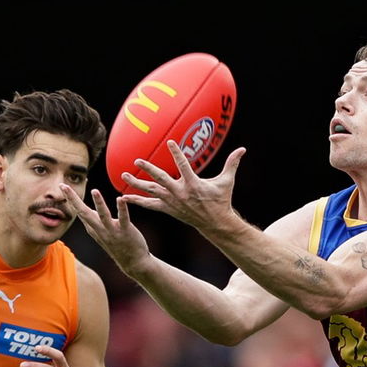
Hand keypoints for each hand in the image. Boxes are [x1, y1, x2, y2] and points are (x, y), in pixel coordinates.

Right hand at [61, 184, 152, 274]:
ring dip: (99, 204)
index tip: (61, 185)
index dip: (70, 199)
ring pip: (103, 216)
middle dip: (73, 199)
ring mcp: (112, 232)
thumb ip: (92, 223)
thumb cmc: (118, 246)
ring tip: (94, 191)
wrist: (133, 263)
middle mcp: (100, 230)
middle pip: (84, 213)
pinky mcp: (126, 232)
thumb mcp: (101, 234)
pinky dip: (122, 208)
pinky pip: (123, 218)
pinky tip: (120, 198)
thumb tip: (83, 212)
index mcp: (94, 228)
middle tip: (63, 186)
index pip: (79, 211)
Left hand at [119, 141, 245, 231]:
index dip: (177, 154)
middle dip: (149, 170)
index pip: (184, 166)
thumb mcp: (227, 182)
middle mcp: (180, 193)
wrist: (215, 224)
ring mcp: (172, 202)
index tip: (169, 142)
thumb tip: (243, 149)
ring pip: (152, 191)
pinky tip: (124, 197)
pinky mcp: (168, 209)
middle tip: (137, 161)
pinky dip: (137, 201)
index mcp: (194, 184)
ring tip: (123, 176)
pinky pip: (150, 205)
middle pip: (161, 180)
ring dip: (137, 184)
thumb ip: (232, 164)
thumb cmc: (221, 200)